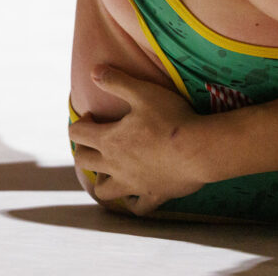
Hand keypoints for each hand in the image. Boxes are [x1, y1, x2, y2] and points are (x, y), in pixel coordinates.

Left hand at [68, 65, 207, 215]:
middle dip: (83, 150)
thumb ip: (116, 81)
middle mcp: (115, 166)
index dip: (79, 122)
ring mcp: (133, 184)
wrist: (199, 149)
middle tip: (93, 141)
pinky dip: (133, 202)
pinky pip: (137, 207)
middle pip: (84, 162)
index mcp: (109, 140)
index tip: (91, 116)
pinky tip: (135, 195)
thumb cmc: (171, 118)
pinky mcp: (153, 195)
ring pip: (104, 191)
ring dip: (101, 181)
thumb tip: (93, 71)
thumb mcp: (143, 92)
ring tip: (107, 171)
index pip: (78, 133)